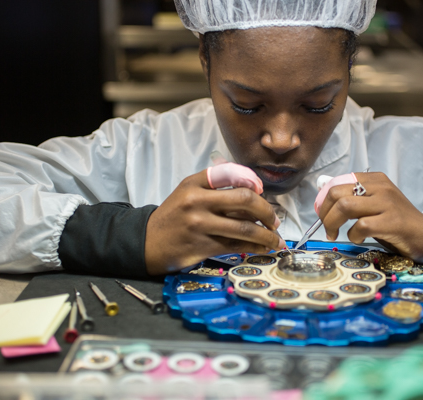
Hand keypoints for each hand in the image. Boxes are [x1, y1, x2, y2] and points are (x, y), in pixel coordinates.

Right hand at [144, 170, 284, 273]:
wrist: (148, 241)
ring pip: (244, 228)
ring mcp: (200, 226)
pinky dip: (254, 248)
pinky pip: (236, 246)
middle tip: (274, 220)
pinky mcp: (203, 247)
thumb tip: (253, 187)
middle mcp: (197, 202)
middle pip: (245, 200)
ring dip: (266, 235)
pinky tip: (262, 248)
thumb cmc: (175, 214)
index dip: (253, 182)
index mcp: (195, 184)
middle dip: (266, 211)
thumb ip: (217, 183)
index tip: (262, 191)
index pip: (232, 175)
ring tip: (274, 239)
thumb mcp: (188, 189)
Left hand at [318, 172, 422, 266]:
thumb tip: (322, 197)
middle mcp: (381, 187)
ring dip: (333, 224)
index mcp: (375, 179)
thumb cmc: (396, 222)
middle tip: (327, 228)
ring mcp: (387, 203)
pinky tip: (359, 239)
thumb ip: (352, 198)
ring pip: (345, 206)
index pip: (337, 182)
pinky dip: (353, 235)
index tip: (322, 214)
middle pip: (336, 193)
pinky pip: (361, 225)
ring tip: (335, 234)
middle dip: (324, 213)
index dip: (323, 200)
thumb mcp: (374, 204)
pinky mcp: (392, 221)